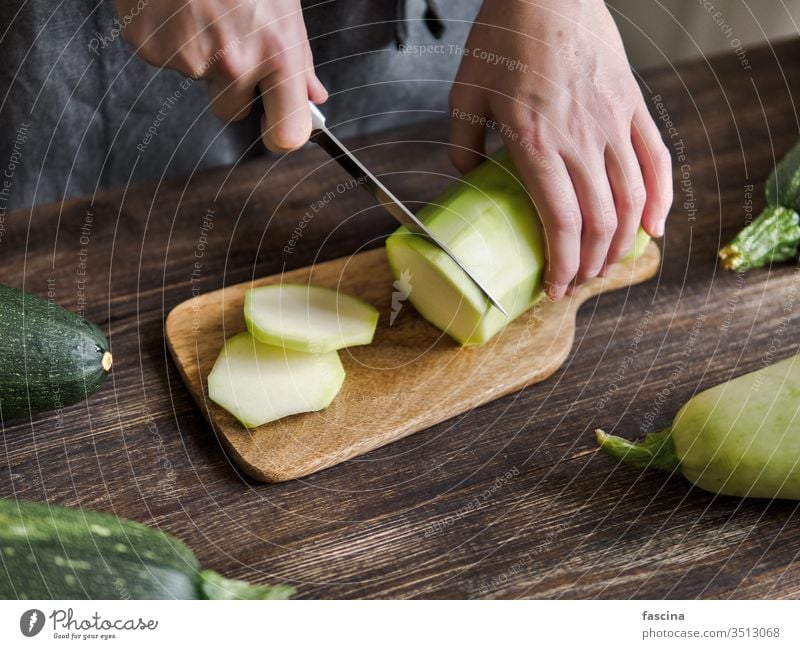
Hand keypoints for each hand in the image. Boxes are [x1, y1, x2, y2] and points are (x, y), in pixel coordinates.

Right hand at [116, 0, 326, 150]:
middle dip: (234, 87)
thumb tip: (313, 96)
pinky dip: (171, 38)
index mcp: (276, 54)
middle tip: (231, 39)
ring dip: (202, 56)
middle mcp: (233, 62)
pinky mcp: (151, 48)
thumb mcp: (283, 6)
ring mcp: (188, 59)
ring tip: (203, 10)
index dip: (281, 134)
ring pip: (199, 81)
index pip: (286, 134)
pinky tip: (178, 7)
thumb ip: (298, 57)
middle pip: (233, 112)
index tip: (277, 126)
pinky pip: (166, 60)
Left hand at [449, 0, 671, 297]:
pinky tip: (655, 225)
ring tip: (609, 265)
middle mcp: (582, 140)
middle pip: (601, 221)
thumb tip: (468, 176)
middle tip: (577, 283)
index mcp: (537, 143)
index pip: (562, 222)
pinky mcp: (633, 105)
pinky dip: (660, 197)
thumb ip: (462, 144)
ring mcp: (614, 123)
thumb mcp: (465, 95)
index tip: (556, 287)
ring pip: (632, 198)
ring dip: (623, 242)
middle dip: (591, 264)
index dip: (563, 264)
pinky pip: (656, 159)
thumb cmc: (503, 38)